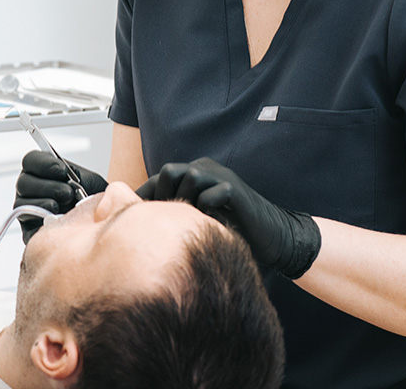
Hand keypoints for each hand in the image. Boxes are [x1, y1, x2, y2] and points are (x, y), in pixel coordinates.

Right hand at [14, 150, 107, 242]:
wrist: (98, 220)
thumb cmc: (91, 197)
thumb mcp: (89, 181)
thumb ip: (80, 176)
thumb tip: (72, 179)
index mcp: (40, 170)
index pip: (30, 160)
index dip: (44, 163)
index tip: (63, 170)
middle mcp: (29, 188)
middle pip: (23, 183)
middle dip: (47, 187)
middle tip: (67, 193)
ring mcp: (26, 209)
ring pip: (21, 204)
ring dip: (43, 205)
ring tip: (62, 208)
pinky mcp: (28, 231)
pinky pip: (27, 229)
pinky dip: (41, 225)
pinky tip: (57, 221)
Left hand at [137, 157, 320, 278]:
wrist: (275, 236)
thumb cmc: (233, 230)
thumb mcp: (199, 219)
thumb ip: (177, 213)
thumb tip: (140, 223)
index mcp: (195, 174)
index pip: (160, 179)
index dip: (144, 197)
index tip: (130, 217)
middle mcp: (206, 169)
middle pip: (170, 171)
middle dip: (163, 195)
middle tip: (165, 221)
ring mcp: (222, 177)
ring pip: (189, 177)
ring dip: (185, 202)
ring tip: (190, 223)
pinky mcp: (235, 190)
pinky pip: (212, 193)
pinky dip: (206, 208)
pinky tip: (209, 223)